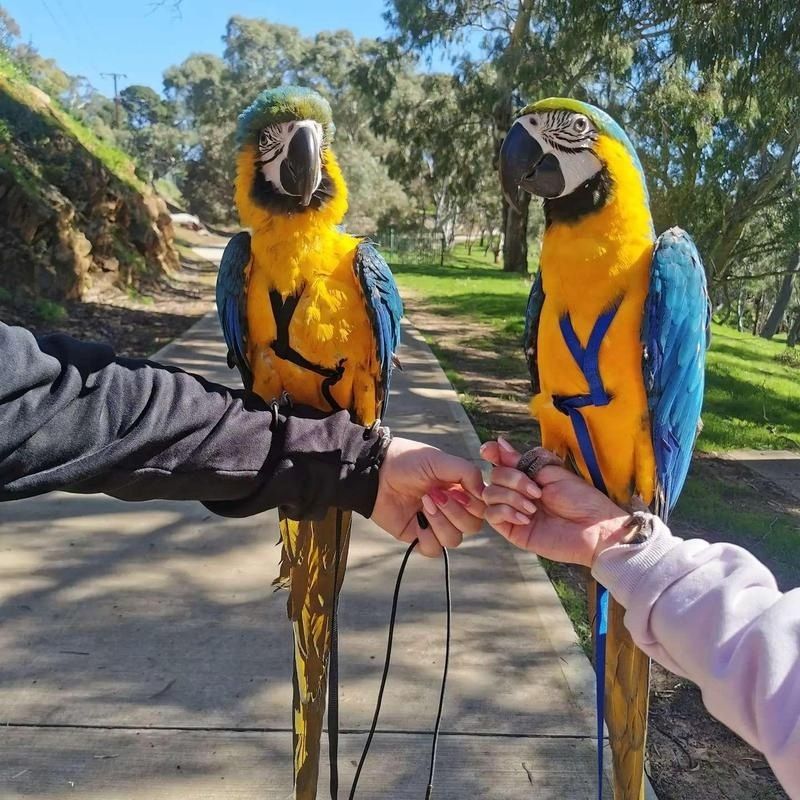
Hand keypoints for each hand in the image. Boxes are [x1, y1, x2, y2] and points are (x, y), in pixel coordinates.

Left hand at [371, 437, 485, 556]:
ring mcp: (434, 523)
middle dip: (455, 512)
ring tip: (423, 502)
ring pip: (454, 539)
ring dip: (440, 522)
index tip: (459, 492)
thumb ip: (467, 472)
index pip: (482, 508)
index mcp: (460, 489)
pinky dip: (427, 537)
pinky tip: (417, 519)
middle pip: (472, 526)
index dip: (475, 505)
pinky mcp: (417, 536)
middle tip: (434, 494)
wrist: (376, 472)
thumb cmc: (407, 461)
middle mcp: (451, 508)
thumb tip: (483, 493)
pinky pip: (433, 549)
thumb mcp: (440, 460)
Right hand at [480, 438, 629, 566]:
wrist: (595, 529)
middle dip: (512, 480)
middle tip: (536, 491)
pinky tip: (526, 518)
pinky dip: (506, 512)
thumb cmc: (582, 500)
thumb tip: (500, 443)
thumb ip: (522, 461)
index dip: (491, 454)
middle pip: (493, 477)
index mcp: (527, 477)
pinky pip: (492, 516)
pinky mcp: (513, 531)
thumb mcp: (552, 473)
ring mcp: (513, 512)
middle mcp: (517, 493)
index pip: (500, 462)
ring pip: (489, 495)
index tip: (489, 450)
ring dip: (511, 497)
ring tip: (533, 507)